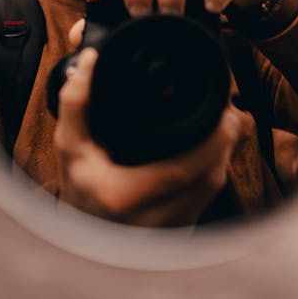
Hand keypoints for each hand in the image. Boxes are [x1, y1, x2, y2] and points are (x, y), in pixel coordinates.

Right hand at [53, 44, 242, 226]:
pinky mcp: (180, 233)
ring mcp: (167, 232)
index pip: (181, 170)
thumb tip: (91, 61)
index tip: (223, 114)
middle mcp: (149, 222)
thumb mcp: (69, 146)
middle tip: (228, 115)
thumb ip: (76, 104)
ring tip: (222, 129)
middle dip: (223, 144)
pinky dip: (211, 174)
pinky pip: (206, 201)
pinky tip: (210, 154)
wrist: (81, 238)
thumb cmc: (78, 187)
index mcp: (121, 197)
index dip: (211, 142)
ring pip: (210, 192)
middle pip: (206, 180)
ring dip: (221, 158)